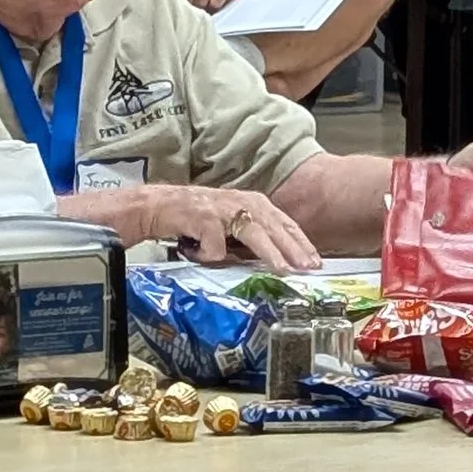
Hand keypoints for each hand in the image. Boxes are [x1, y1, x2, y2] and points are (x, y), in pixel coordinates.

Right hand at [147, 185, 319, 270]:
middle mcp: (241, 202)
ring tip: (282, 269)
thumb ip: (255, 236)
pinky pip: (215, 244)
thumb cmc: (197, 217)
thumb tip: (283, 259)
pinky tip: (203, 256)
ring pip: (253, 232)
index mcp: (253, 202)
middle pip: (274, 226)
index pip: (284, 223)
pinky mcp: (202, 218)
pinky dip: (212, 255)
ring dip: (269, 252)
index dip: (301, 242)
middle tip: (308, 267)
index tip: (315, 261)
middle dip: (294, 249)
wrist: (158, 205)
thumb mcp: (232, 222)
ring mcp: (222, 209)